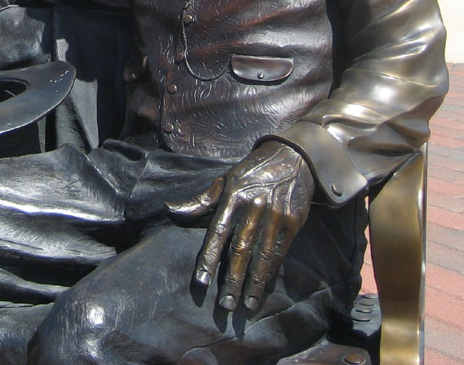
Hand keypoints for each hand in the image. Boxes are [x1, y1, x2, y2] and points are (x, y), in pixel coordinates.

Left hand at [166, 141, 313, 312]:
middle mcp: (253, 207)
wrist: (292, 157)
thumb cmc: (251, 172)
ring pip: (262, 256)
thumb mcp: (225, 180)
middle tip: (225, 304)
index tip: (202, 281)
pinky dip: (271, 273)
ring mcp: (275, 215)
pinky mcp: (293, 222)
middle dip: (232, 280)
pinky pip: (280, 253)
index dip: (209, 258)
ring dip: (253, 283)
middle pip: (241, 250)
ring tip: (246, 305)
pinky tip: (263, 289)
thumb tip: (170, 210)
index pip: (217, 233)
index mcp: (232, 196)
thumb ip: (200, 201)